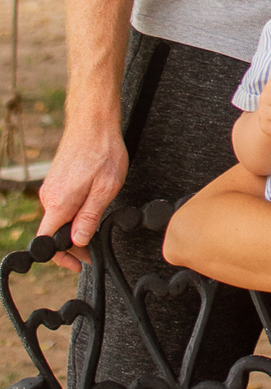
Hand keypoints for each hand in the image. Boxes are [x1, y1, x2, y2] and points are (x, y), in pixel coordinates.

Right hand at [37, 116, 128, 270]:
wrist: (93, 124)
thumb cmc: (102, 151)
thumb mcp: (105, 189)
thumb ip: (90, 217)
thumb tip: (79, 241)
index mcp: (59, 202)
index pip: (47, 240)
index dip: (60, 257)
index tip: (76, 264)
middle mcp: (49, 197)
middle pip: (53, 232)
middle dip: (71, 247)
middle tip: (91, 254)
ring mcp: (51, 188)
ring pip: (58, 219)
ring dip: (73, 230)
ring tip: (94, 230)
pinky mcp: (56, 182)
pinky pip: (60, 206)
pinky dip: (72, 215)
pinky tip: (88, 211)